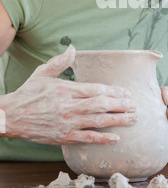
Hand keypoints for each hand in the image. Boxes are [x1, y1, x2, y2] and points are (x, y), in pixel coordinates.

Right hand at [2, 46, 136, 145]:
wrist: (11, 116)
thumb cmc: (28, 93)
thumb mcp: (42, 73)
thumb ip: (60, 61)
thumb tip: (73, 47)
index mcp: (67, 89)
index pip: (96, 89)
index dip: (114, 91)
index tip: (126, 92)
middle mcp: (70, 106)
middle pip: (101, 104)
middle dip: (121, 105)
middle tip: (135, 105)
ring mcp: (68, 122)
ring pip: (98, 121)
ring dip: (118, 120)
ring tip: (132, 119)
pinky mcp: (64, 136)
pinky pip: (87, 138)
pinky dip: (102, 139)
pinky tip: (116, 138)